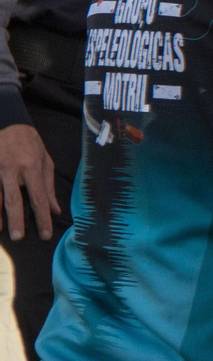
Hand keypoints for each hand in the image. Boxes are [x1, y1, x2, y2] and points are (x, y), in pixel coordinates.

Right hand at [0, 122, 58, 240]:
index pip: (39, 197)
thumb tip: (55, 211)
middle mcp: (13, 169)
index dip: (42, 217)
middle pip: (14, 198)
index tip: (45, 235)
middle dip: (16, 218)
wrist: (8, 123)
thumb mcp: (45, 161)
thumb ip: (49, 187)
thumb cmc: (30, 144)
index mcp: (32, 167)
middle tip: (18, 238)